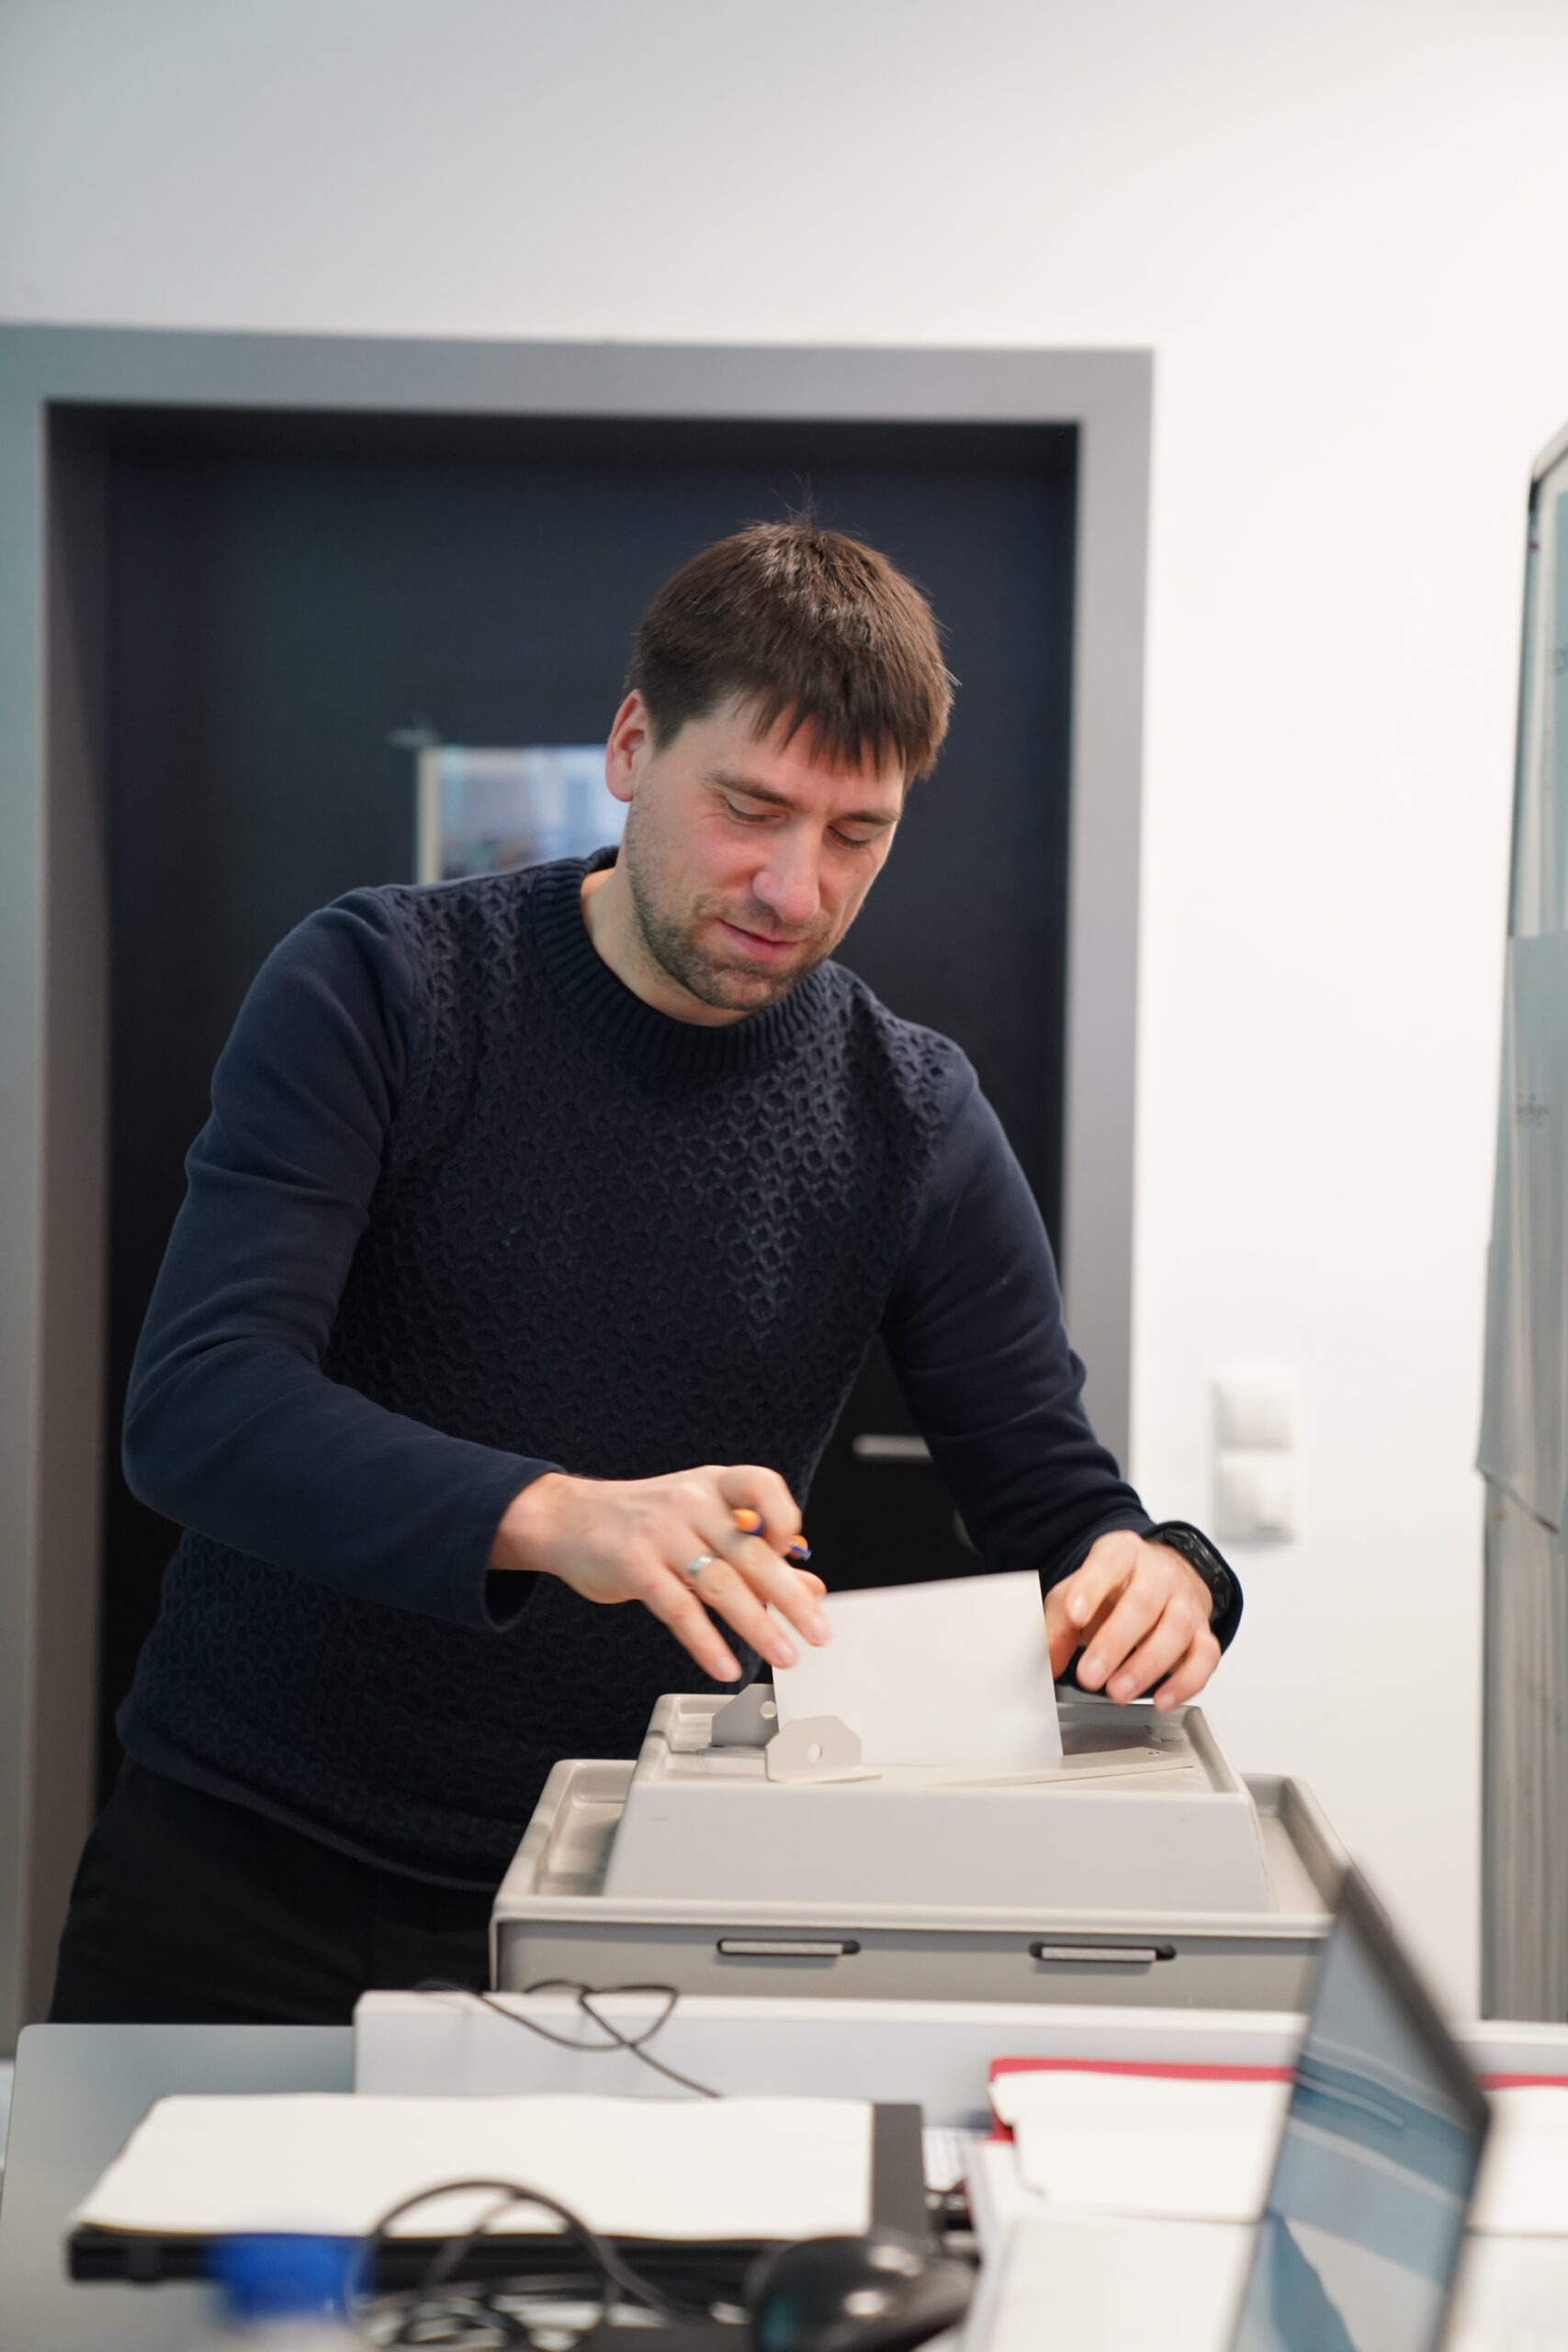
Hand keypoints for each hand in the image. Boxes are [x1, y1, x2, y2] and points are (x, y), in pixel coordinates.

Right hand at [490, 1464, 828, 1682]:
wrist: (565, 1518)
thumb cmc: (642, 1521)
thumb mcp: (701, 1523)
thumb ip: (754, 1552)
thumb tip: (811, 1585)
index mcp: (713, 1487)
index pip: (762, 1486)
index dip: (785, 1518)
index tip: (796, 1552)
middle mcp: (691, 1504)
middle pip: (751, 1552)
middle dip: (791, 1597)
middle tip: (818, 1632)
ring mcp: (662, 1534)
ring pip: (721, 1584)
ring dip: (758, 1626)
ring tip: (783, 1654)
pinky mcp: (635, 1566)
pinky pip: (679, 1609)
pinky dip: (706, 1642)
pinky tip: (725, 1665)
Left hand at [1045, 1529, 1219, 1711]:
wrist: (1159, 1581)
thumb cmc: (1113, 1589)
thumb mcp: (1076, 1595)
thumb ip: (1058, 1625)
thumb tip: (1048, 1661)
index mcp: (1122, 1553)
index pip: (1109, 1562)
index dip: (1091, 1588)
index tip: (1074, 1614)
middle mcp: (1159, 1573)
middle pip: (1143, 1602)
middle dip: (1115, 1643)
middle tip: (1089, 1675)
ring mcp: (1186, 1602)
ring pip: (1177, 1629)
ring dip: (1147, 1666)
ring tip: (1117, 1692)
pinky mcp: (1204, 1633)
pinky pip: (1205, 1657)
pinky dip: (1186, 1682)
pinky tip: (1161, 1699)